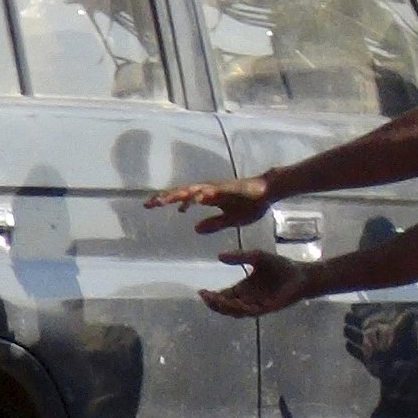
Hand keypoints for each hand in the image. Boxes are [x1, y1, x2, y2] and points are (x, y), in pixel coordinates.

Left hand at [148, 174, 272, 234]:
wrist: (269, 191)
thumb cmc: (252, 204)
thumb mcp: (231, 219)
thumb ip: (214, 224)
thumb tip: (194, 229)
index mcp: (209, 197)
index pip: (183, 198)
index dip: (167, 201)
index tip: (150, 206)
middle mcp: (209, 190)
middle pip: (182, 193)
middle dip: (165, 198)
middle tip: (147, 204)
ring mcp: (218, 188)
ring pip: (192, 191)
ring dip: (177, 195)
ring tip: (162, 201)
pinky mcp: (228, 188)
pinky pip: (211, 192)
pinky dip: (200, 195)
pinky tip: (191, 200)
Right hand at [199, 250, 315, 316]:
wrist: (302, 275)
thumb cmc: (281, 267)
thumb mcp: (258, 257)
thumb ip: (240, 257)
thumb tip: (219, 256)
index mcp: (244, 289)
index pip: (224, 296)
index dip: (212, 296)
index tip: (201, 291)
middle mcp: (248, 299)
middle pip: (226, 306)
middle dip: (214, 303)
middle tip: (205, 296)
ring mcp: (257, 305)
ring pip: (236, 311)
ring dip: (225, 307)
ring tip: (215, 300)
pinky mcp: (267, 308)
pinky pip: (251, 311)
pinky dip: (242, 308)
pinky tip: (235, 303)